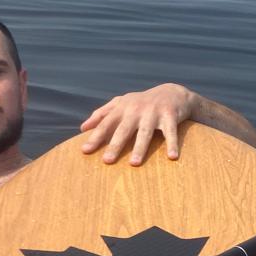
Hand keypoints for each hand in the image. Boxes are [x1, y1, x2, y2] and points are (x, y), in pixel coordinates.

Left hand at [79, 83, 197, 165]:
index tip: (85, 151)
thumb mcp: (121, 104)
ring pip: (145, 133)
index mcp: (122, 108)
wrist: (172, 92)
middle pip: (124, 130)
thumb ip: (102, 114)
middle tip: (107, 161)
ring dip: (140, 148)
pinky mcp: (171, 116)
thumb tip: (83, 127)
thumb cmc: (141, 103)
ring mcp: (154, 112)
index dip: (95, 137)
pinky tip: (172, 157)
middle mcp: (136, 109)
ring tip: (134, 163)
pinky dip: (172, 144)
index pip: (106, 124)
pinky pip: (171, 132)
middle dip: (115, 145)